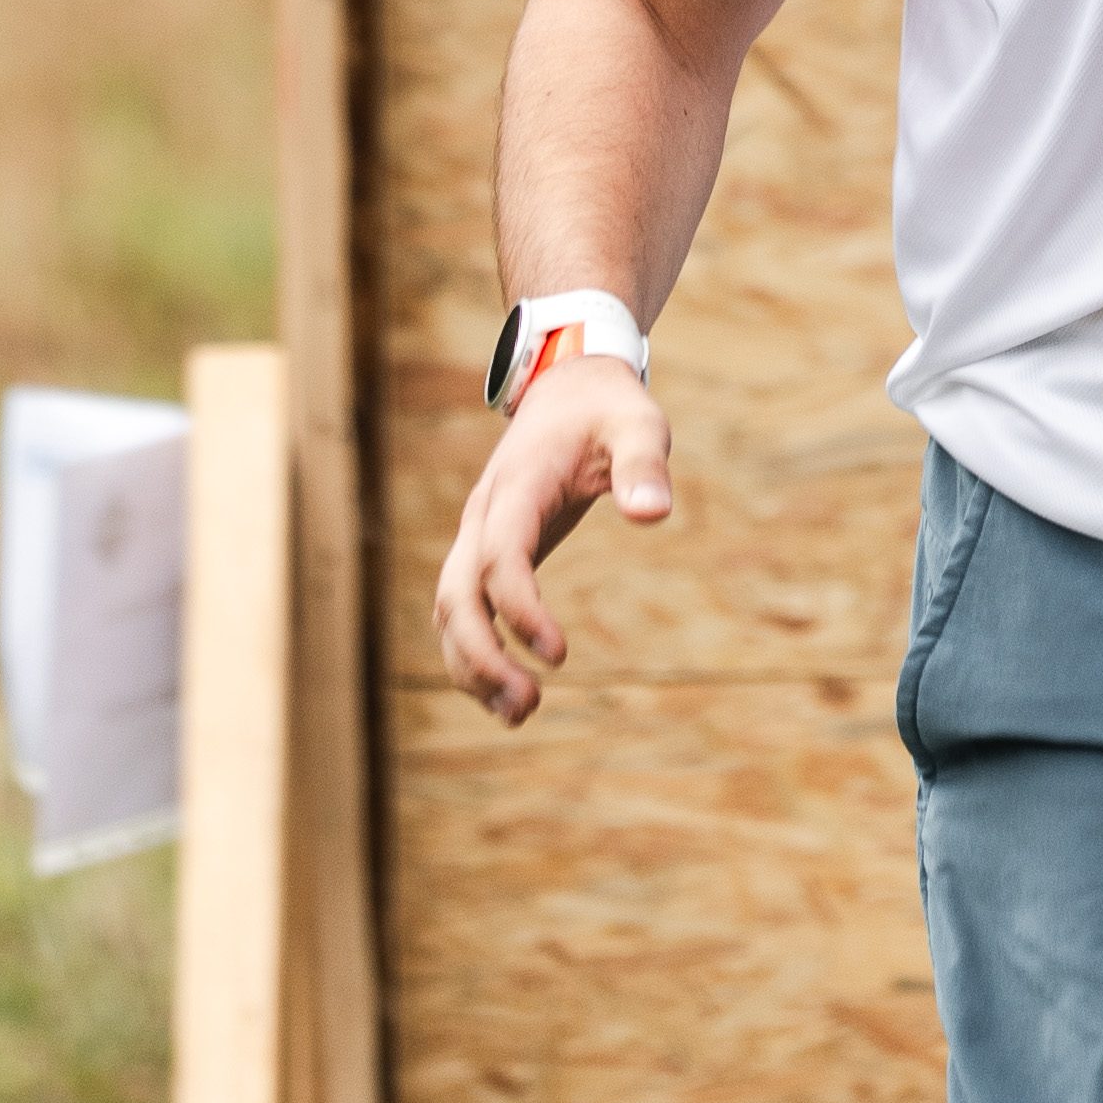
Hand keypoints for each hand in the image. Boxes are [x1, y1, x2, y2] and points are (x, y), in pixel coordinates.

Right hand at [431, 356, 672, 725]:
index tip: (559, 653)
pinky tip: (511, 695)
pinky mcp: (486, 552)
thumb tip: (653, 516)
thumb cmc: (607, 409)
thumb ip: (645, 465)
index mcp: (517, 485)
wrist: (568, 387)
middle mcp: (484, 514)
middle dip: (480, 655)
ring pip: (450, 610)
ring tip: (520, 715)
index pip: (499, 554)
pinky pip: (465, 610)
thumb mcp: (638, 424)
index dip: (518, 607)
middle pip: (455, 594)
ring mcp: (477, 534)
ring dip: (472, 666)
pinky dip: (475, 655)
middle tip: (528, 705)